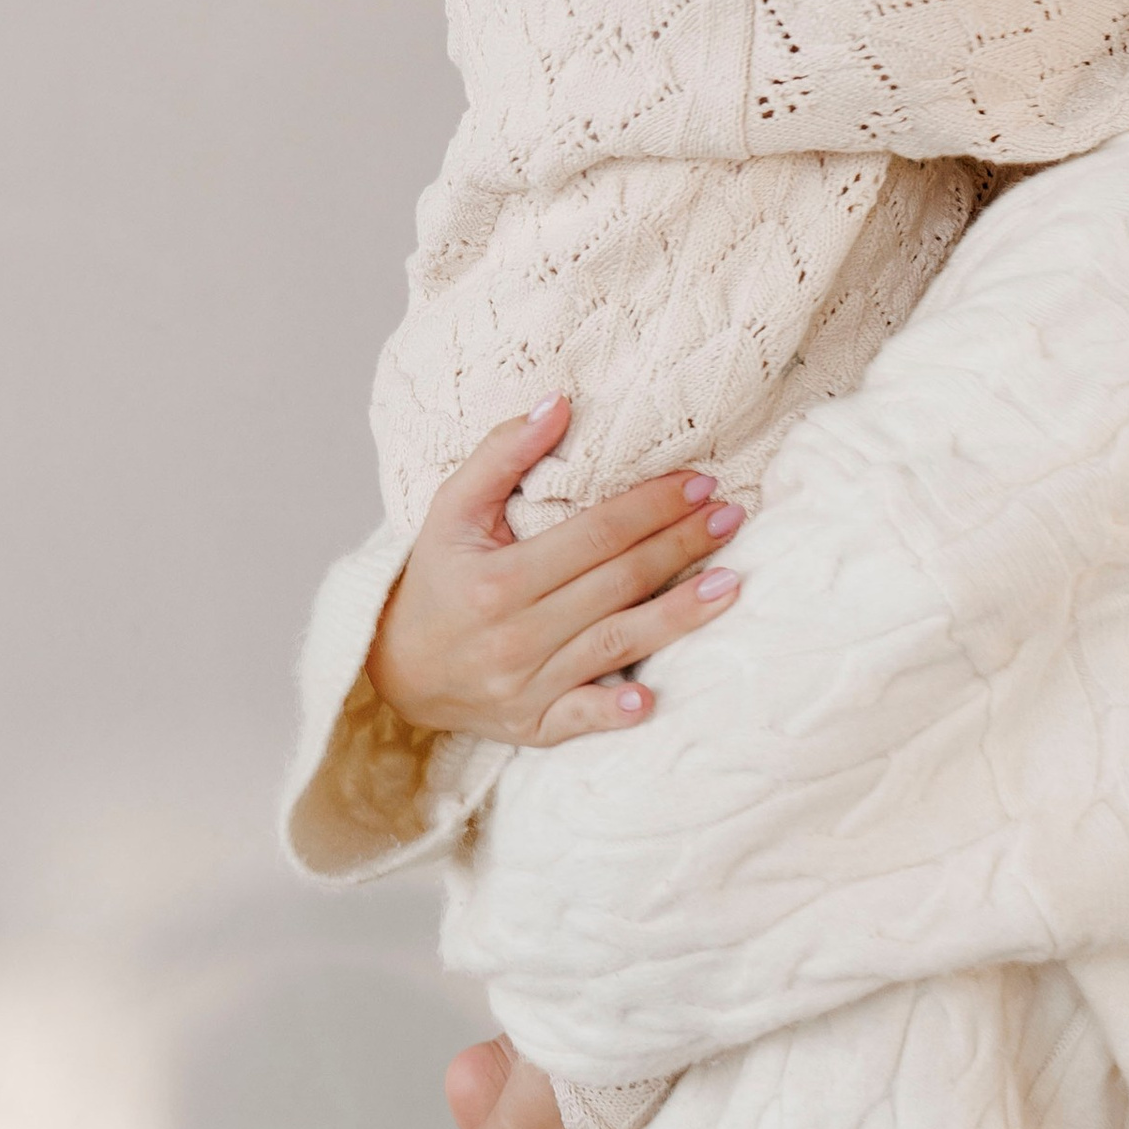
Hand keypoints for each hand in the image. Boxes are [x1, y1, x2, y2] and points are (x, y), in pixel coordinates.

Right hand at [367, 397, 742, 748]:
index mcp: (497, 578)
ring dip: (680, 616)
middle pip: (618, 584)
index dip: (653, 507)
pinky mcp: (532, 726)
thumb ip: (503, 454)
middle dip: (680, 547)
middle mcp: (513, 635)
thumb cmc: (437, 578)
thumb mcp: (453, 508)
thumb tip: (559, 403)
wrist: (396, 669)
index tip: (699, 483)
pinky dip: (615, 710)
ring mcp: (524, 686)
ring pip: (617, 645)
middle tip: (730, 517)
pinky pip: (581, 719)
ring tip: (732, 583)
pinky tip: (653, 698)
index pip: (596, 535)